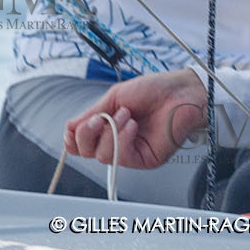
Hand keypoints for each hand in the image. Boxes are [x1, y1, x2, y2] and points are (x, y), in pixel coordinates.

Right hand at [64, 69, 207, 169]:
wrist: (181, 92)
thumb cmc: (155, 90)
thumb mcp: (116, 97)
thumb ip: (92, 113)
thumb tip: (69, 127)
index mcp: (108, 126)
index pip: (81, 142)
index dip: (72, 138)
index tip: (74, 126)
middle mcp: (117, 141)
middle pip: (86, 152)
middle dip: (86, 134)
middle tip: (98, 118)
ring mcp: (130, 152)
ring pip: (102, 156)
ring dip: (110, 132)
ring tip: (126, 114)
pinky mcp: (144, 159)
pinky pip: (122, 157)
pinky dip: (122, 139)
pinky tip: (132, 125)